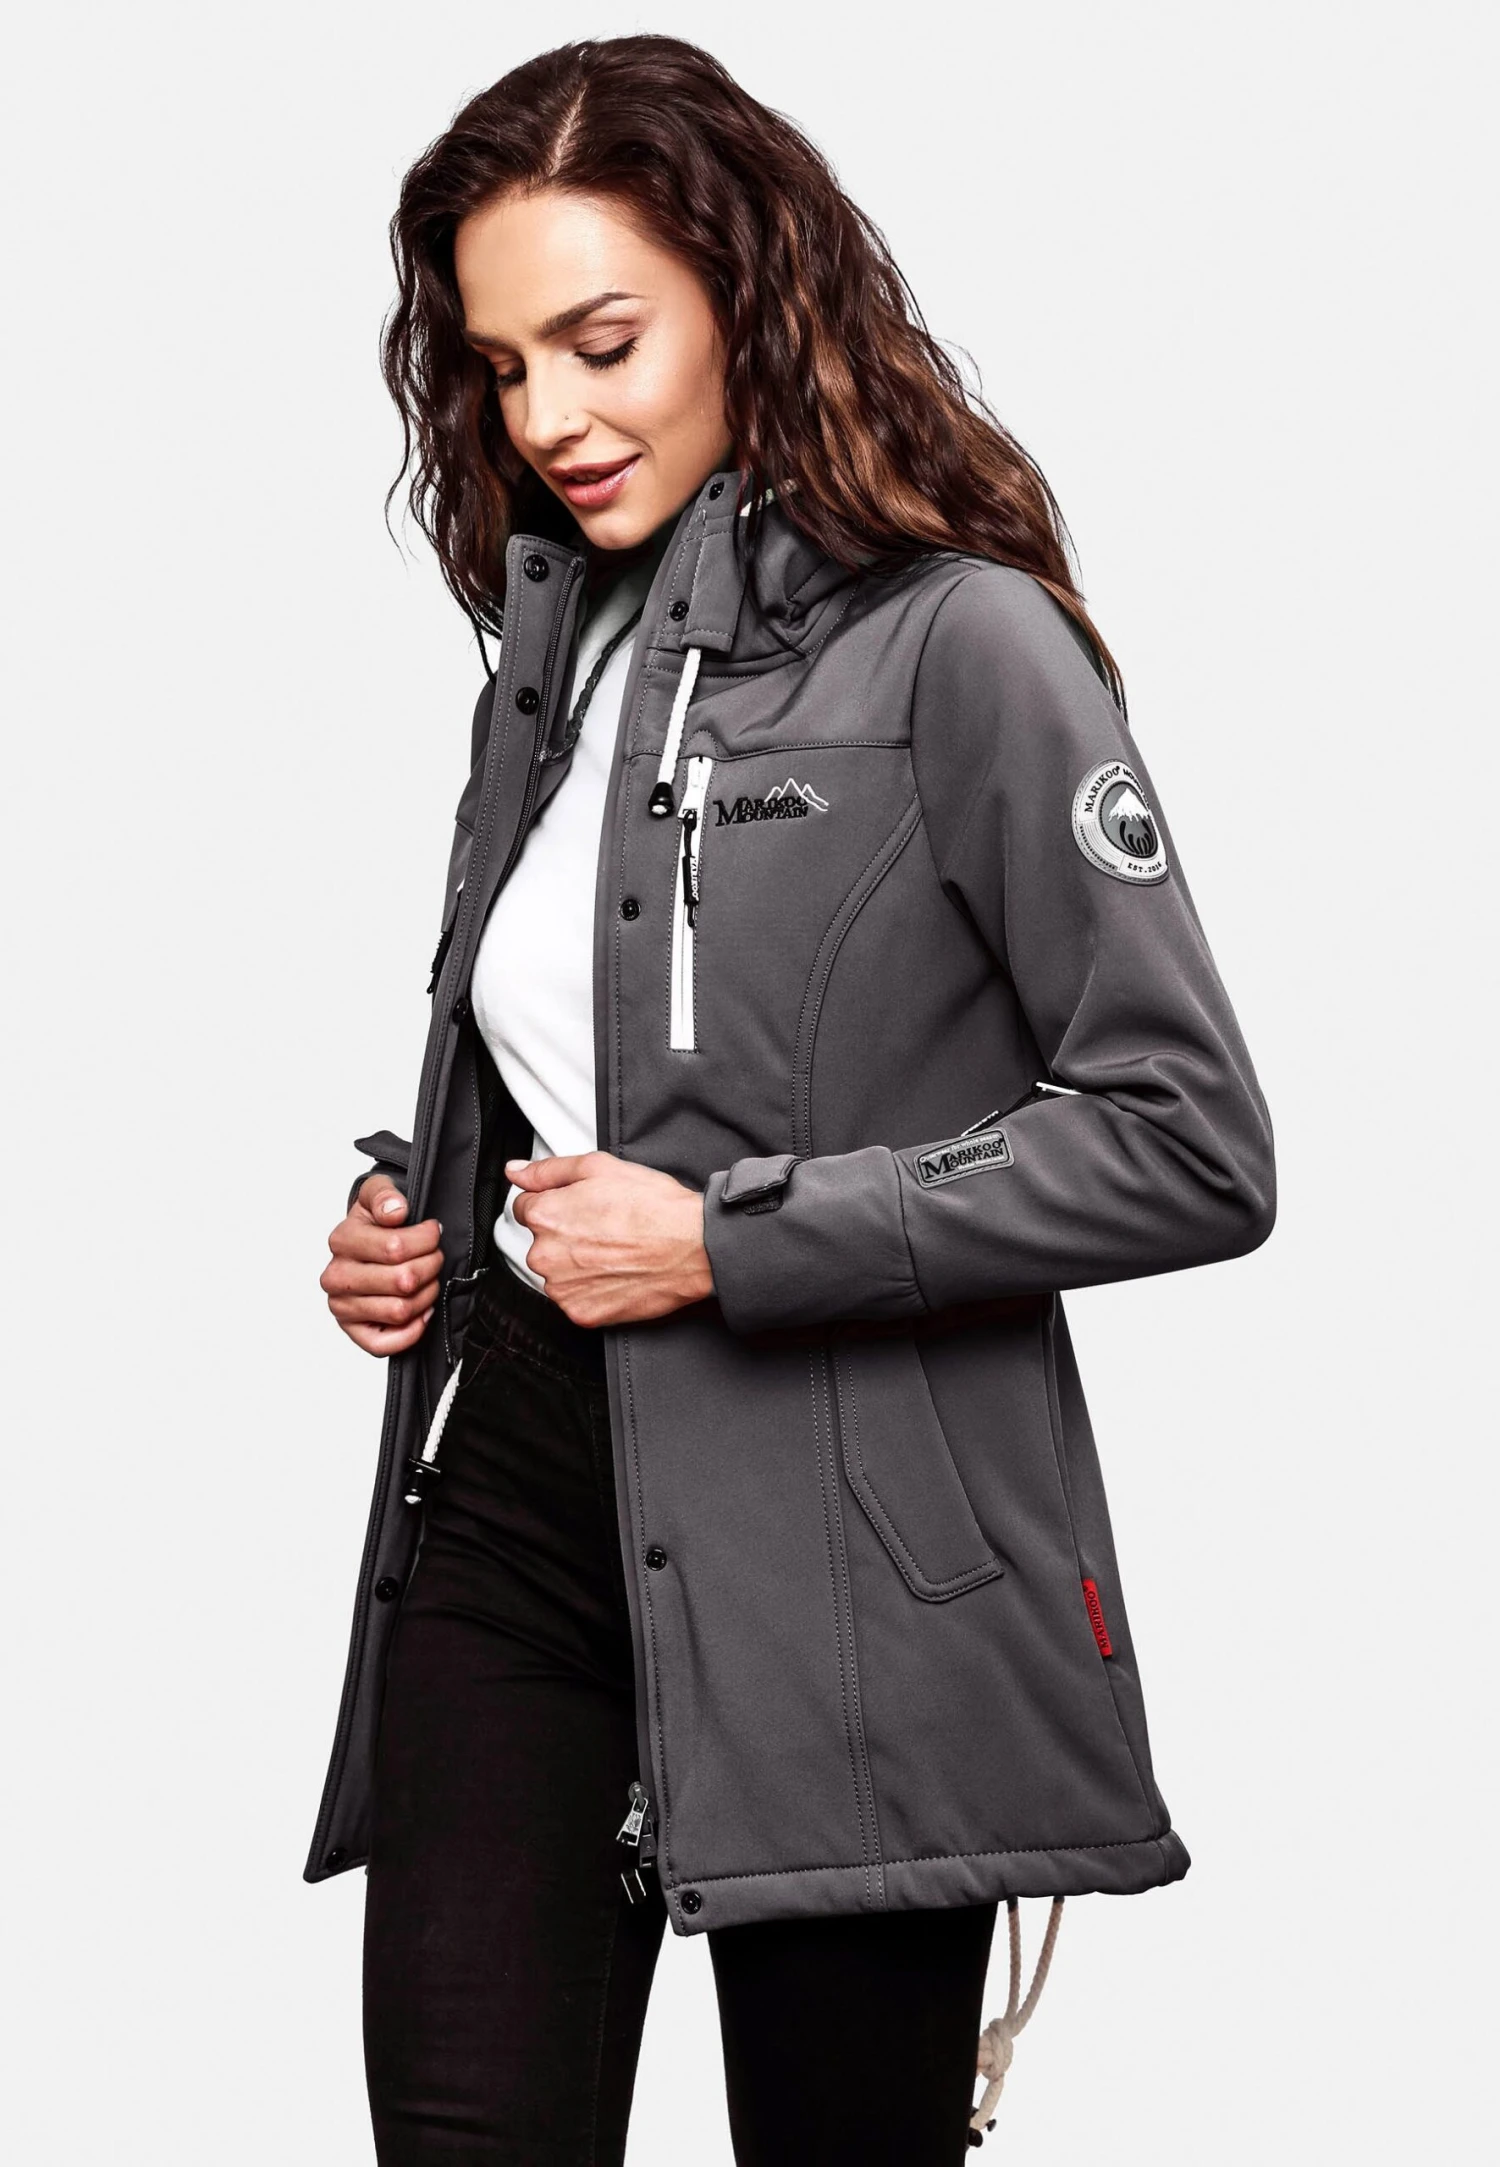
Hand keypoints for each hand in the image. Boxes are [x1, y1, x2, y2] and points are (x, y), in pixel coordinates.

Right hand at [321, 1174, 444, 1355]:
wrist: (364, 1245)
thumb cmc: (375, 1223)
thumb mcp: (378, 1194)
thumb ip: (384, 1194)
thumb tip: (395, 1210)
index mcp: (341, 1241)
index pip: (396, 1247)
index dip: (426, 1239)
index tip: (433, 1232)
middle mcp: (336, 1276)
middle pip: (403, 1280)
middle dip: (430, 1267)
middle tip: (435, 1258)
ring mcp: (342, 1307)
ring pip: (401, 1310)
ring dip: (426, 1295)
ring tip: (428, 1280)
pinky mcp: (353, 1332)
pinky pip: (385, 1345)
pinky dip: (412, 1330)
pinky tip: (421, 1310)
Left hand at [508, 1151, 713, 1325]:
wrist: (692, 1247)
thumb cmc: (653, 1207)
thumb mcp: (599, 1167)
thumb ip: (548, 1170)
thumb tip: (516, 1172)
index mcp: (544, 1216)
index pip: (525, 1208)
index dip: (556, 1203)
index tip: (580, 1208)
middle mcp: (545, 1256)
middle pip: (541, 1243)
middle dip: (565, 1235)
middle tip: (604, 1227)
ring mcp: (562, 1289)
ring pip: (558, 1273)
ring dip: (576, 1264)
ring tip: (614, 1251)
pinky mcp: (582, 1314)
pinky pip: (576, 1300)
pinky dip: (591, 1290)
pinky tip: (616, 1272)